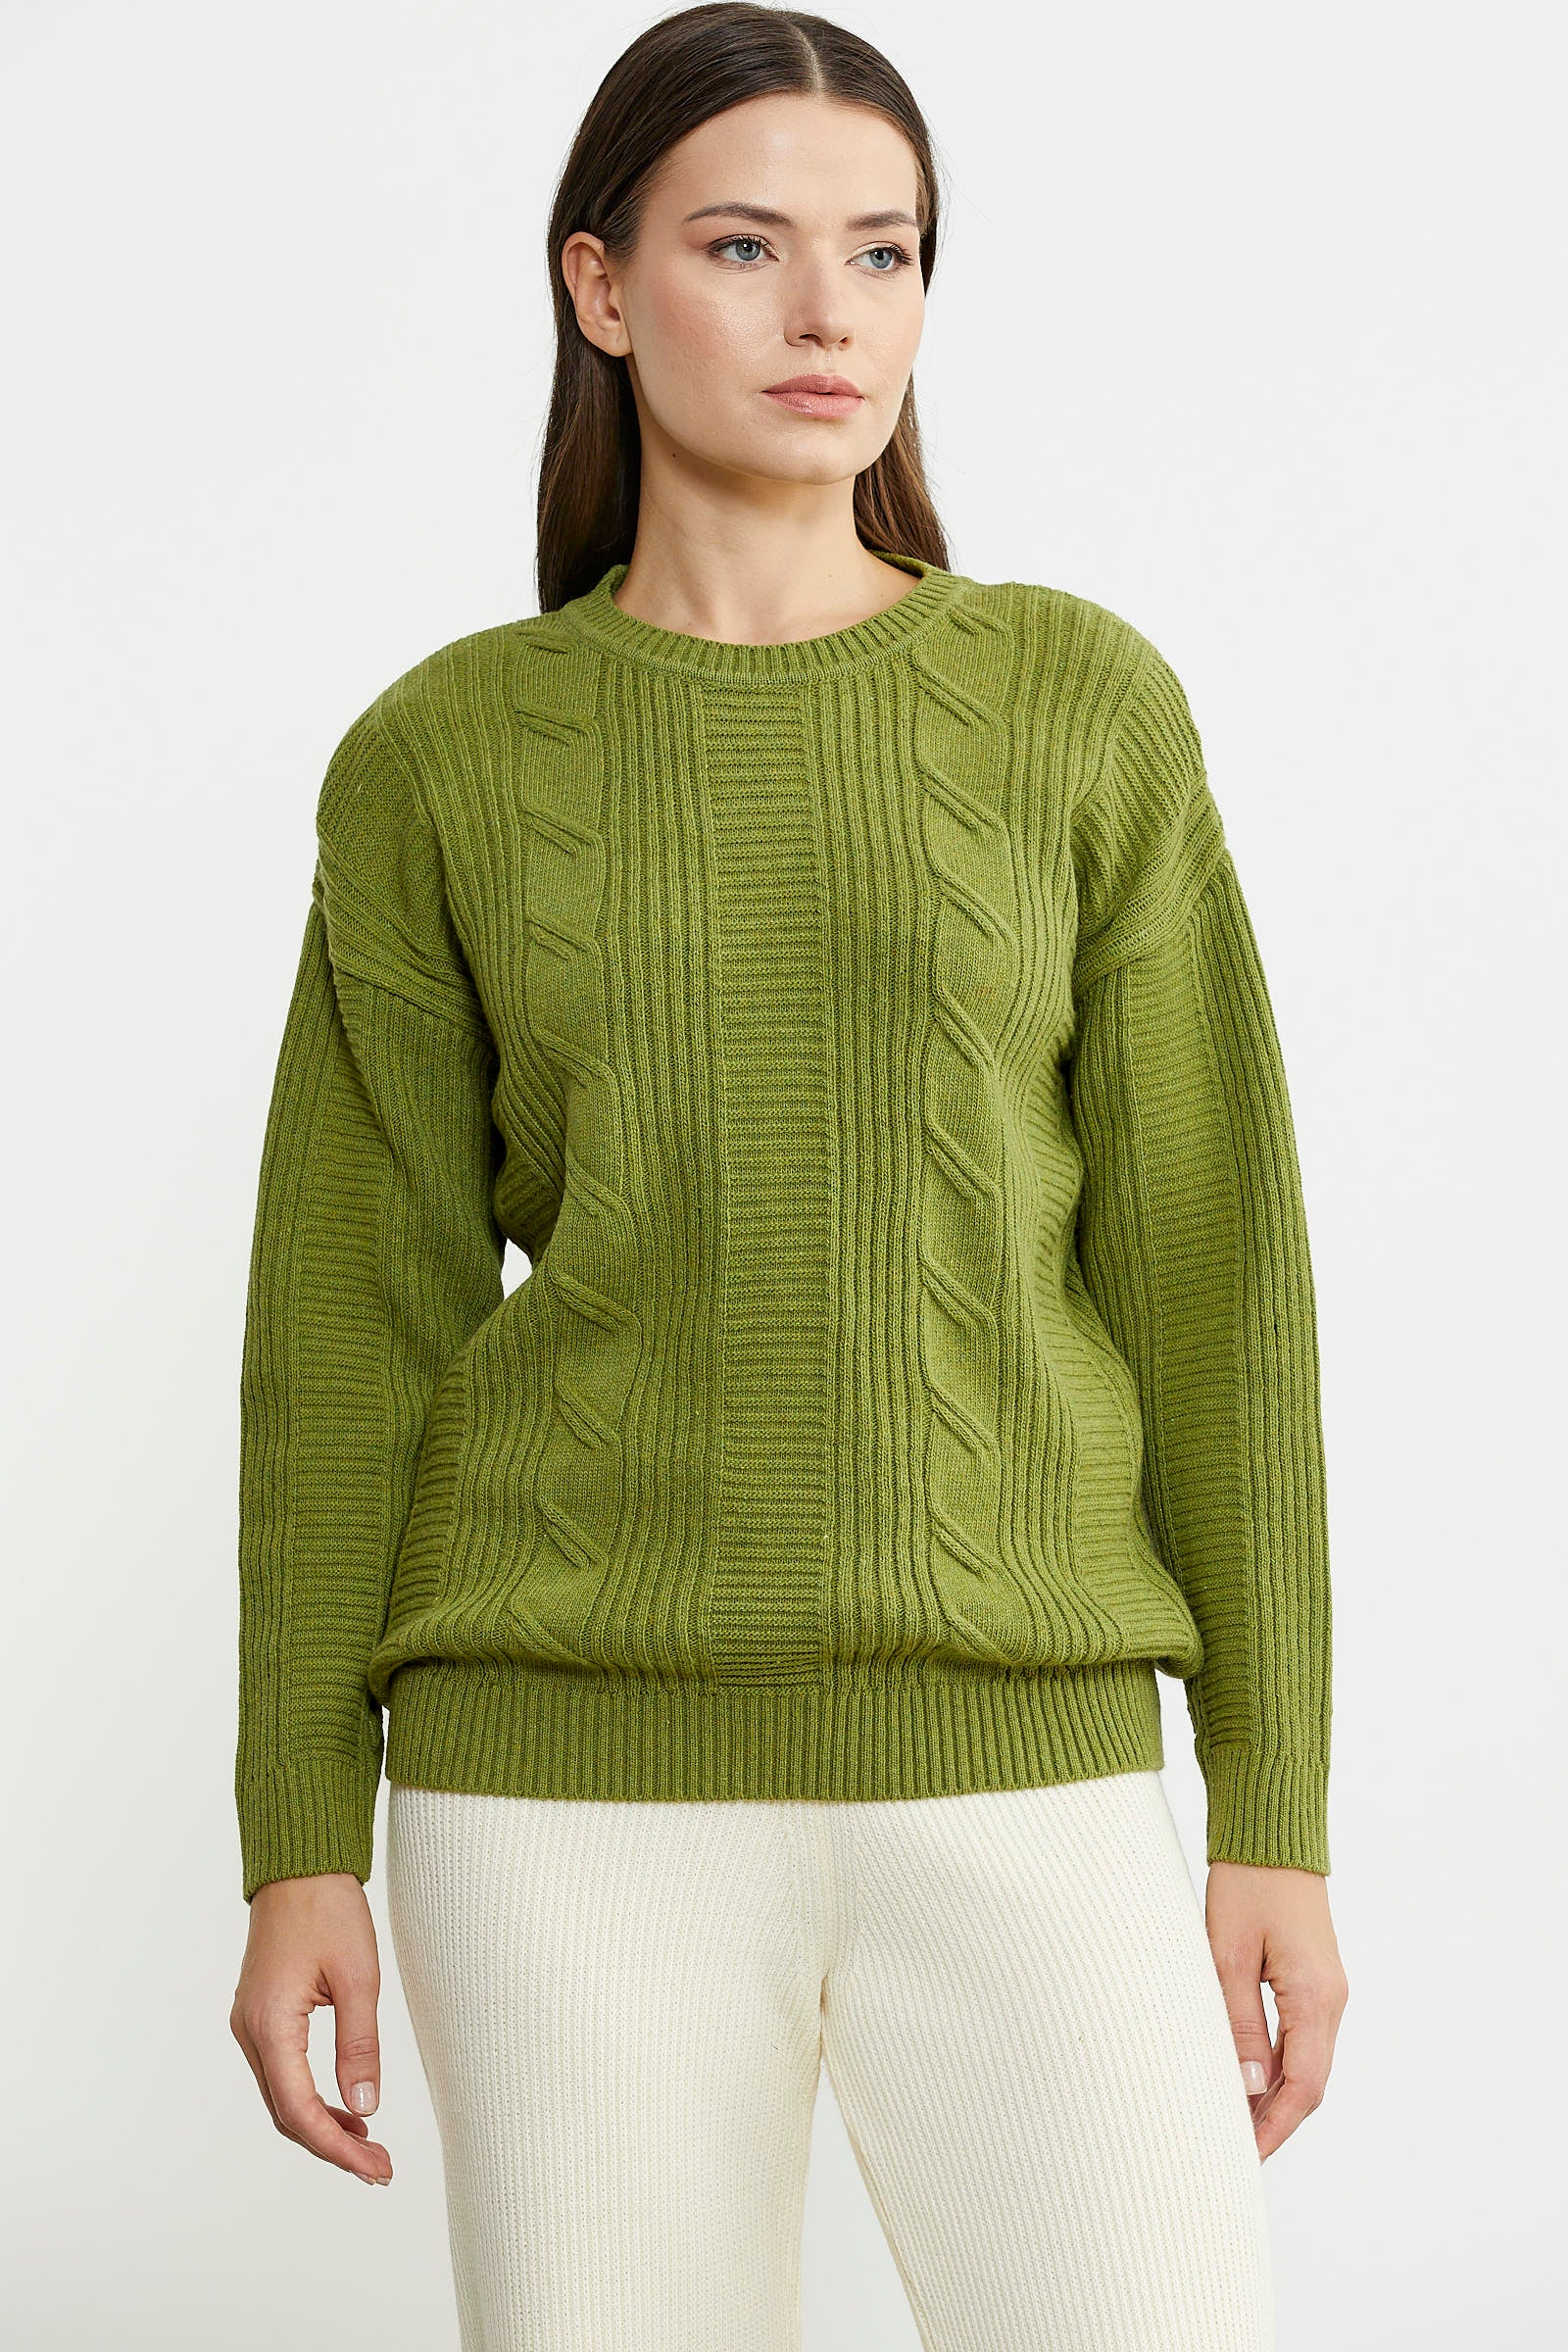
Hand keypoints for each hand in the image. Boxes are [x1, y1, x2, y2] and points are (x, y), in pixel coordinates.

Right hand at [231, 1871, 391, 2185]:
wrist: (299, 1866)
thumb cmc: (328, 1909)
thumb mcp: (359, 1976)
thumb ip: (359, 2045)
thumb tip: (365, 2107)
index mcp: (270, 2024)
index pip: (299, 2110)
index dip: (336, 2148)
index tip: (374, 2167)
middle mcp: (250, 2031)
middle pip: (286, 2113)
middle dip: (332, 2145)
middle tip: (379, 2167)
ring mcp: (251, 2024)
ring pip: (282, 2096)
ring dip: (322, 2125)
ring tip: (369, 2144)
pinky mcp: (261, 2016)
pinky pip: (282, 2073)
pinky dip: (311, 2097)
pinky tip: (346, 2107)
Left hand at [1204, 1861, 1347, 2160]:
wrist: (1272, 1833)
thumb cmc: (1248, 1883)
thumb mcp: (1228, 1952)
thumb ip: (1237, 2021)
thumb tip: (1246, 2086)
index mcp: (1314, 1997)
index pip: (1302, 2086)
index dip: (1275, 2127)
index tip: (1246, 2158)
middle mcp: (1330, 2000)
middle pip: (1309, 2082)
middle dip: (1275, 2121)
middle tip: (1234, 2151)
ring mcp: (1325, 1990)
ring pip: (1305, 2062)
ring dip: (1274, 2095)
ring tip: (1233, 2122)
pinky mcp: (1312, 1979)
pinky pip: (1299, 2037)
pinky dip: (1276, 2064)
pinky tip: (1245, 2076)